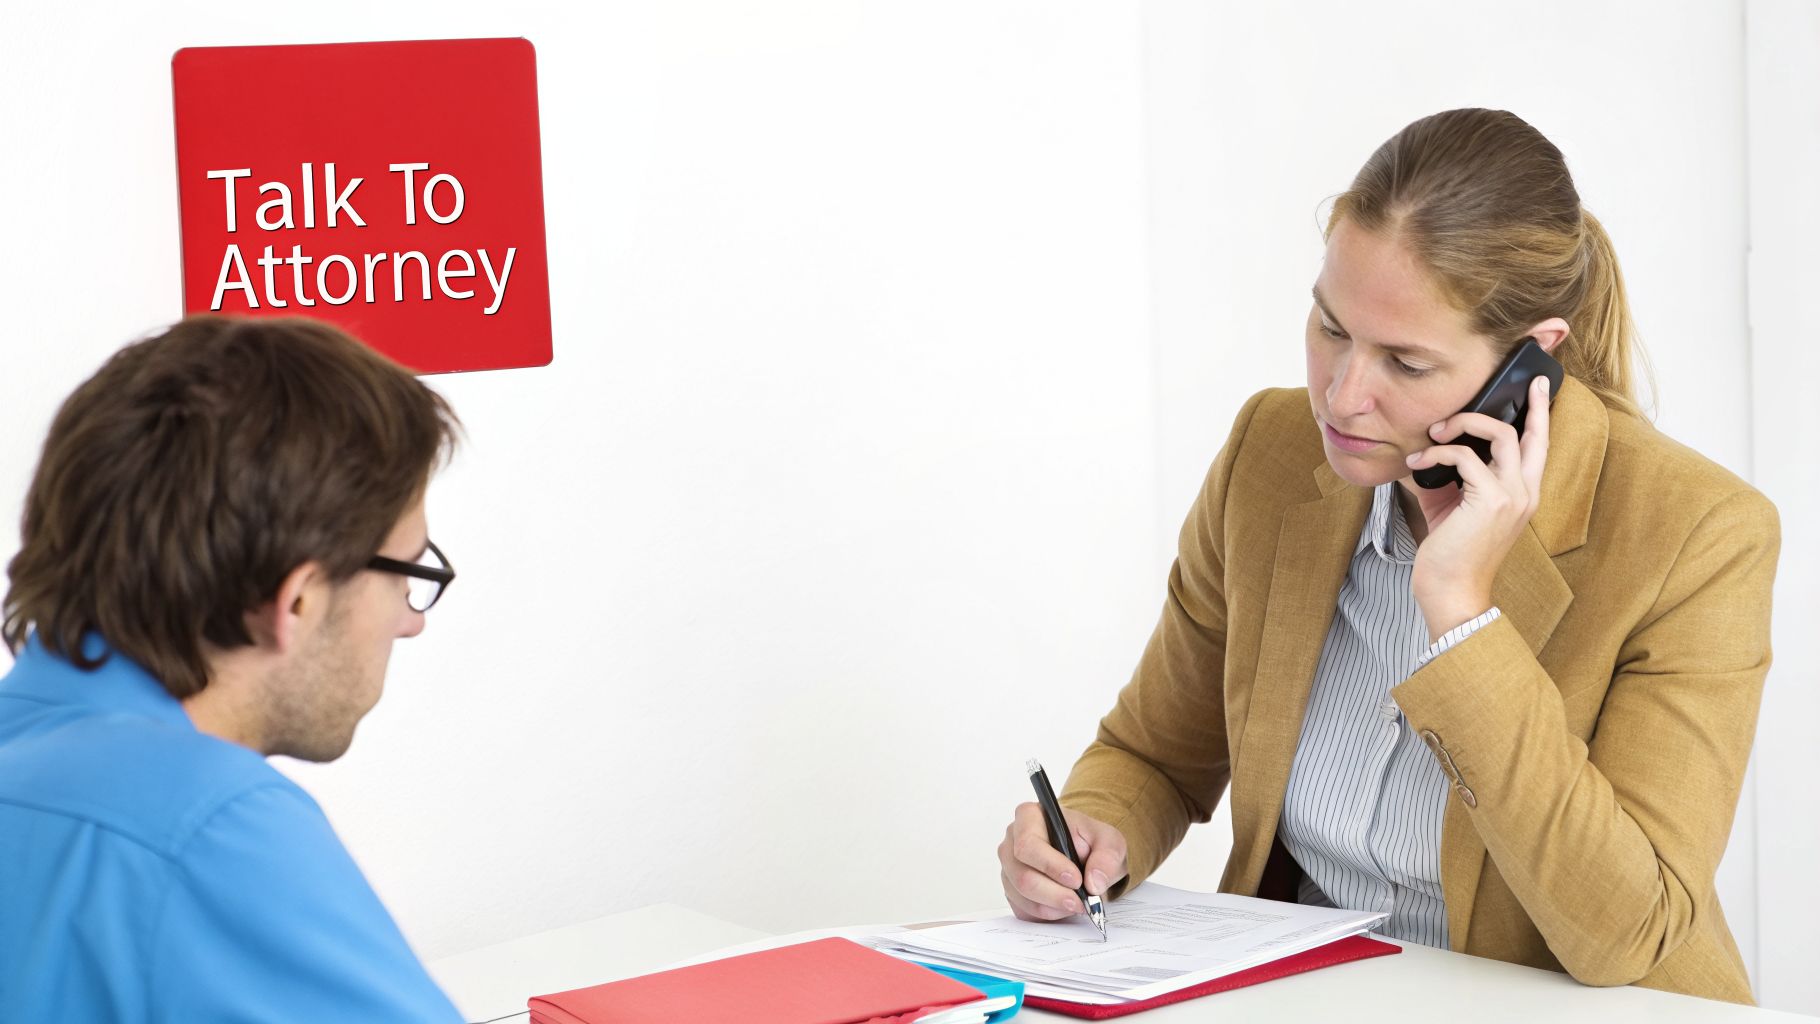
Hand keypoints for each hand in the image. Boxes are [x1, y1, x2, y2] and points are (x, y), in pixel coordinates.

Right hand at [997, 801, 1128, 921]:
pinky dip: (1047, 914)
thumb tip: (1094, 882)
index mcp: (1029, 817)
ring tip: (1076, 903)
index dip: (1051, 866)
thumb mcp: (1110, 841)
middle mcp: (1011, 842)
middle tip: (1081, 902)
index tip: (1076, 879)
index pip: (1028, 844)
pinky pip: (1024, 910)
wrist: (1087, 856)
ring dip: (1053, 906)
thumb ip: (1107, 857)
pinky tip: (1064, 906)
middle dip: (1054, 894)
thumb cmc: (1090, 842)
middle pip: (1022, 875)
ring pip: (1022, 896)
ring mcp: (1009, 868)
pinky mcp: (1012, 891)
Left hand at [1403, 375, 1551, 640]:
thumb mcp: (1448, 505)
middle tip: (1513, 382)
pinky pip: (1465, 457)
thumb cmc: (1448, 552)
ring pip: (1502, 434)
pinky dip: (1437, 454)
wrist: (1450, 591)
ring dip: (1463, 423)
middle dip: (1523, 403)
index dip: (1539, 415)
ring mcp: (1512, 496)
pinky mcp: (1491, 500)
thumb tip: (1422, 447)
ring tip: (1435, 432)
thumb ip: (1445, 476)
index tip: (1537, 386)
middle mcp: (1525, 492)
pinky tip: (1416, 462)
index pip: (1538, 447)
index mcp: (1522, 494)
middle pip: (1532, 434)